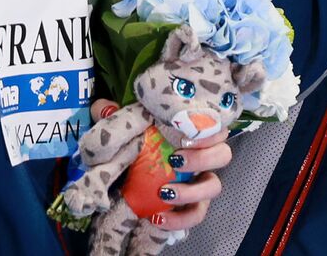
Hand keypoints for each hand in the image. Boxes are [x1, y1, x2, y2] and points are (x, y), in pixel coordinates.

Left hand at [90, 99, 231, 231]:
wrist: (127, 177)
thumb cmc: (136, 143)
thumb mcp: (124, 128)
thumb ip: (115, 116)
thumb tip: (103, 107)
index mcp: (195, 131)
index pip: (217, 126)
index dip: (208, 130)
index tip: (185, 134)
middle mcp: (204, 155)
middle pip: (223, 155)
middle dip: (203, 159)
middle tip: (175, 160)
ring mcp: (200, 182)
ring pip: (214, 187)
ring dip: (193, 191)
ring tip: (164, 192)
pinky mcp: (191, 206)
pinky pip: (196, 214)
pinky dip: (180, 218)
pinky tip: (158, 217)